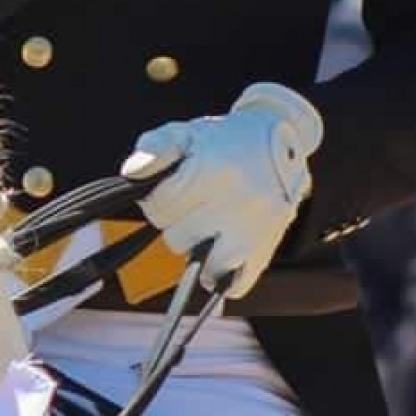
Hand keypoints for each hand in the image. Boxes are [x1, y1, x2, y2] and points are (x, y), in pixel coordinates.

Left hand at [122, 84, 324, 296]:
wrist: (282, 136)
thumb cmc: (227, 140)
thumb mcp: (187, 132)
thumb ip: (155, 148)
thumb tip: (133, 172)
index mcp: (214, 171)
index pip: (161, 207)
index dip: (157, 201)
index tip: (171, 192)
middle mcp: (239, 202)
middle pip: (178, 239)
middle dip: (178, 223)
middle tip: (194, 205)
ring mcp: (258, 229)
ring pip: (207, 267)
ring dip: (199, 250)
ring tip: (207, 227)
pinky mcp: (270, 248)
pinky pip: (236, 283)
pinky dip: (224, 276)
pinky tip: (220, 251)